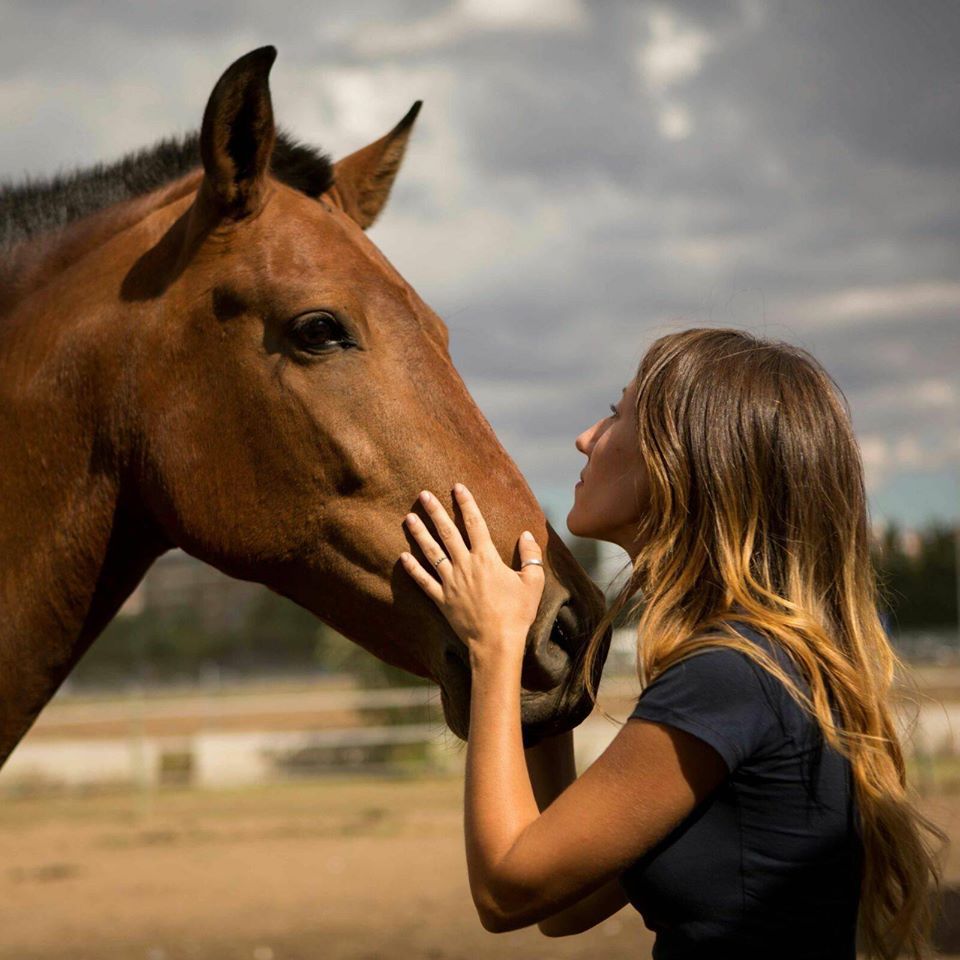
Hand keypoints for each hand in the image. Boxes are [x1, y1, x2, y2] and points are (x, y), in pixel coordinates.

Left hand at [399, 483, 545, 669]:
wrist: (496, 643)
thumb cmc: (517, 613)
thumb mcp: (533, 582)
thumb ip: (530, 555)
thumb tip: (527, 534)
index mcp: (486, 558)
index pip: (474, 523)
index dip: (466, 503)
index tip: (457, 487)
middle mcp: (465, 565)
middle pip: (447, 532)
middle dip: (435, 511)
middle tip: (423, 494)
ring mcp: (450, 582)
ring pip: (431, 552)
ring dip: (419, 533)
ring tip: (408, 517)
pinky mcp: (441, 600)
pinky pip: (423, 581)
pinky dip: (413, 569)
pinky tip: (403, 557)